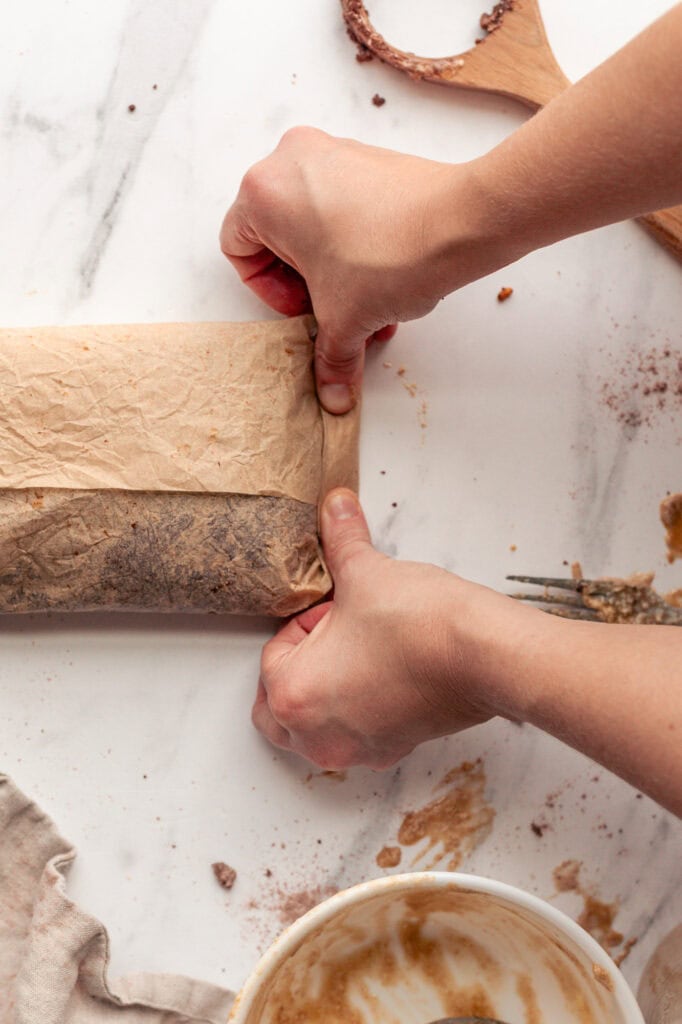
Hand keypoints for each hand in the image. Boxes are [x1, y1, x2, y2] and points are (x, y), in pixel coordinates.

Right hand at [220, 128, 479, 412]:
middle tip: (332, 310)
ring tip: (369, 308)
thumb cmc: (390, 254)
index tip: (302, 310)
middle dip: (308, 286)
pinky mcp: (370, 160)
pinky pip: (345, 208)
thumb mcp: (345, 318)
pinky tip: (388, 283)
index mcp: (264, 192)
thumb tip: (332, 393)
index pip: (239, 250)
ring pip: (316, 225)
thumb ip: (329, 358)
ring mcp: (334, 153)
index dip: (270, 293)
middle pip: (278, 237)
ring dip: (336, 273)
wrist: (461, 222)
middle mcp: (291, 160)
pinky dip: (357, 246)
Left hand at [252, 488, 497, 768]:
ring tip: (358, 651)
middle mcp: (318, 735)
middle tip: (333, 632)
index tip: (336, 608)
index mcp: (293, 696)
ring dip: (324, 693)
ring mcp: (358, 749)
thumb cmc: (421, 627)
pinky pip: (356, 736)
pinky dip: (359, 711)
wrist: (484, 655)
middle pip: (279, 706)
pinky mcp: (394, 748)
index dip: (305, 622)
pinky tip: (385, 673)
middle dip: (299, 666)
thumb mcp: (365, 571)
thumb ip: (340, 539)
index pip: (273, 657)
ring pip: (315, 728)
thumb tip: (335, 509)